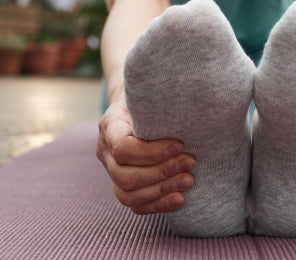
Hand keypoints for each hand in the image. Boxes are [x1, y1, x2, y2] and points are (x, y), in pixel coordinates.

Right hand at [96, 98, 195, 213]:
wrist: (136, 105)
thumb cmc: (148, 97)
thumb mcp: (150, 92)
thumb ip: (161, 100)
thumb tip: (190, 103)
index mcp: (109, 125)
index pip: (122, 148)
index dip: (152, 152)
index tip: (180, 145)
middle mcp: (105, 150)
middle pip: (125, 175)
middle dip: (161, 172)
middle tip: (191, 162)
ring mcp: (111, 170)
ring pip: (127, 193)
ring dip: (162, 190)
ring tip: (189, 180)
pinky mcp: (122, 184)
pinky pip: (134, 204)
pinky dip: (158, 204)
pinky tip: (180, 199)